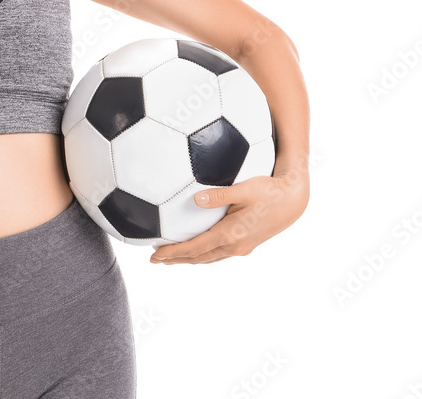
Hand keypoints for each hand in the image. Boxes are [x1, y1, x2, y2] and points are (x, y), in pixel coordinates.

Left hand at [149, 169, 308, 264]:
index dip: (174, 253)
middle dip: (176, 259)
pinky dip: (202, 254)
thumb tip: (196, 198)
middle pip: (199, 257)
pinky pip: (218, 254)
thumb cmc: (268, 191)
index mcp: (231, 235)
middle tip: (155, 260)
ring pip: (209, 258)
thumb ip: (218, 194)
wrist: (293, 201)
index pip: (195, 248)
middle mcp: (235, 246)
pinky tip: (196, 250)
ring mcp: (242, 247)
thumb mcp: (243, 189)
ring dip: (189, 259)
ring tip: (171, 258)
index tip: (155, 255)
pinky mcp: (247, 244)